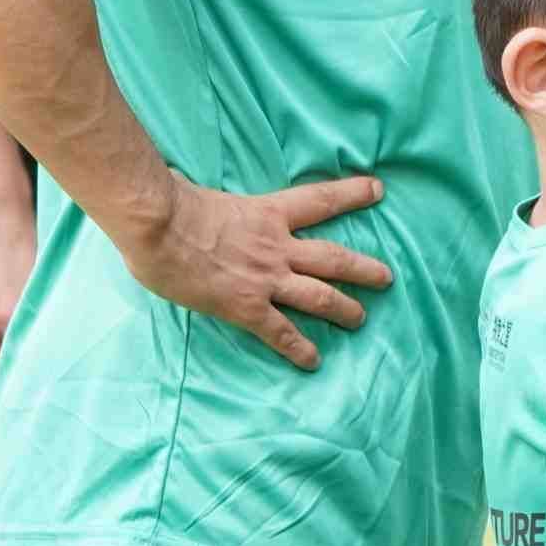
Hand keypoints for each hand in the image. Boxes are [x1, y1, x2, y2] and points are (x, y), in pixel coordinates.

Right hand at [0, 183, 35, 372]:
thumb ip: (35, 312)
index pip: (16, 360)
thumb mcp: (38, 279)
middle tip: (20, 355)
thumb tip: (43, 341)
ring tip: (2, 327)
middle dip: (5, 358)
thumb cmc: (22, 240)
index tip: (34, 369)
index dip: (26, 365)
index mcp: (7, 315)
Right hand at [115, 174, 390, 371]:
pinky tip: (313, 361)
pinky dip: (298, 347)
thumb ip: (206, 196)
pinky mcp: (246, 306)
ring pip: (319, 296)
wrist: (159, 227)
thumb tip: (178, 184)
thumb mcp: (200, 191)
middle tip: (386, 278)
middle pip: (333, 258)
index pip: (321, 200)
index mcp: (269, 213)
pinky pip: (280, 331)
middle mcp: (277, 246)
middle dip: (363, 269)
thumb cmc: (170, 204)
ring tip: (361, 319)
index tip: (377, 190)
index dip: (352, 194)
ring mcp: (265, 278)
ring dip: (344, 309)